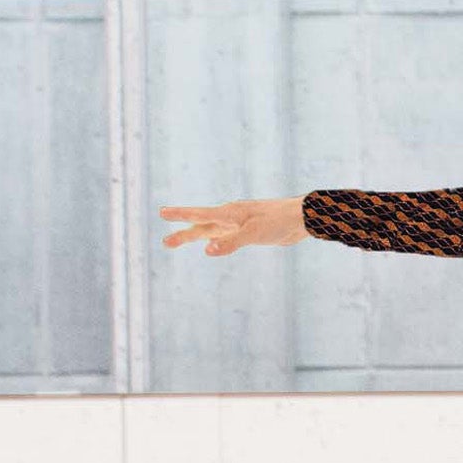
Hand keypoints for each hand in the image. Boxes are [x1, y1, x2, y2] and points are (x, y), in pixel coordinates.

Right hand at [158, 196, 309, 255]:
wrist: (300, 220)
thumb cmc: (278, 222)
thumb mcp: (254, 233)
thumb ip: (231, 243)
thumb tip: (207, 250)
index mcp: (229, 213)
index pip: (199, 214)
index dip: (180, 214)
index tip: (162, 212)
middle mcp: (230, 218)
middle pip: (201, 226)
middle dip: (182, 234)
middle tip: (165, 242)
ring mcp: (238, 225)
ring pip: (210, 232)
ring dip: (194, 237)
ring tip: (175, 241)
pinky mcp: (247, 232)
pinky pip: (224, 237)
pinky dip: (213, 241)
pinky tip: (209, 245)